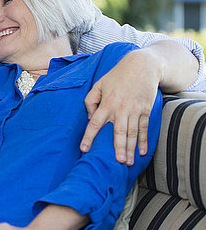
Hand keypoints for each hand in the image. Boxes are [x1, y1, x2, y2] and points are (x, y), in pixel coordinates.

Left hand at [80, 49, 158, 164]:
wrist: (142, 66)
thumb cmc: (117, 75)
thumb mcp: (99, 84)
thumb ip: (91, 100)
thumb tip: (90, 117)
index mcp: (106, 103)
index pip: (95, 123)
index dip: (89, 137)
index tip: (84, 149)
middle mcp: (120, 108)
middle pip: (118, 132)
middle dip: (118, 148)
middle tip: (117, 162)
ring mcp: (135, 110)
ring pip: (132, 133)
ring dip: (130, 148)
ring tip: (128, 162)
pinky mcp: (146, 110)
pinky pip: (144, 128)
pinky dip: (143, 141)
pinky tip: (142, 152)